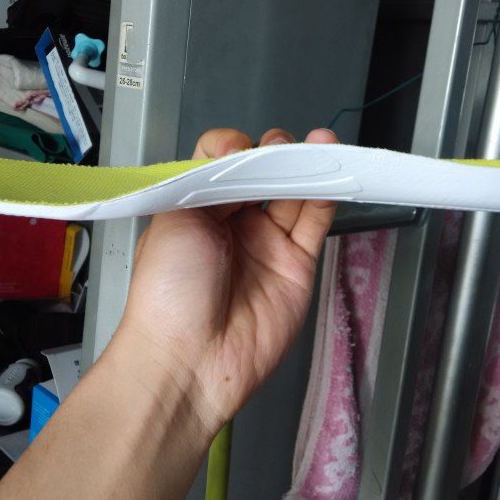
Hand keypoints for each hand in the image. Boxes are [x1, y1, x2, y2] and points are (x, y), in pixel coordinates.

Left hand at [117, 127, 337, 434]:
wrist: (189, 358)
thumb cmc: (169, 286)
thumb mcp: (173, 218)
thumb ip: (205, 174)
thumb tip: (234, 144)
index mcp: (198, 212)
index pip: (223, 167)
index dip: (235, 151)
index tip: (239, 148)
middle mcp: (234, 226)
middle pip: (263, 177)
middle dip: (276, 154)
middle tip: (284, 143)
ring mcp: (267, 246)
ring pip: (293, 196)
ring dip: (307, 166)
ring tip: (321, 140)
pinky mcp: (297, 266)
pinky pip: (313, 224)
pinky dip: (325, 195)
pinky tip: (330, 169)